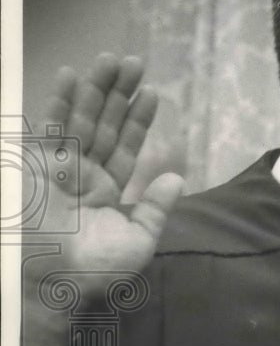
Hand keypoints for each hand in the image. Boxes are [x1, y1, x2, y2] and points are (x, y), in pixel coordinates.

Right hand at [22, 55, 183, 345]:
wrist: (48, 284)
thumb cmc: (93, 271)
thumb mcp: (137, 243)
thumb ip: (156, 210)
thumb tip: (177, 179)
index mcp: (108, 190)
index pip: (127, 146)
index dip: (139, 120)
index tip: (152, 93)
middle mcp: (84, 173)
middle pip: (105, 124)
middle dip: (118, 94)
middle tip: (133, 62)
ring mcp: (59, 167)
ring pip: (80, 119)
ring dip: (94, 90)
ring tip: (111, 60)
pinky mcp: (35, 164)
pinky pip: (49, 127)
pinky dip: (59, 102)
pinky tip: (71, 76)